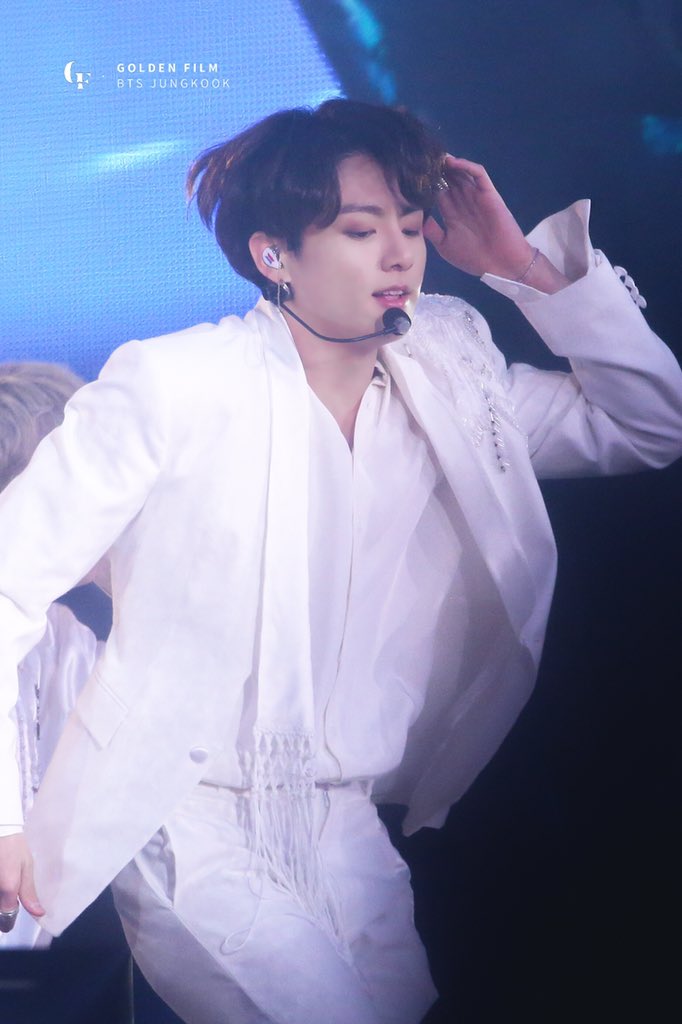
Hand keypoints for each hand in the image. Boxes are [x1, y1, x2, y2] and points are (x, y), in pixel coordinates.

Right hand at [0, 834, 43, 930]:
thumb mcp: (26, 866)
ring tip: (5, 880)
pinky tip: (2, 878)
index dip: (11, 919)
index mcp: (8, 887)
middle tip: (8, 898)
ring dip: (1, 900)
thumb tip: (39, 913)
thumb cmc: (13, 845)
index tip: (12, 916)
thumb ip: (29, 892)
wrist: (0, 829)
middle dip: (2, 912)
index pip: (7, 917)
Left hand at [423, 155, 534, 278]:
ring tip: (434, 156)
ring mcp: (476, 197)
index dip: (426, 184)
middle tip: (422, 158)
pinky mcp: (489, 194)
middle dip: (436, 169)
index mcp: (452, 214)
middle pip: (448, 179)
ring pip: (461, 173)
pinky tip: (453, 163)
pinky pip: (478, 174)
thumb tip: (419, 218)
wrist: (501, 264)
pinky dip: (466, 166)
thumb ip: (433, 231)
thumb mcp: (446, 246)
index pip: (437, 192)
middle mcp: (463, 202)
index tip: (412, 176)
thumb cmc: (474, 258)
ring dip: (448, 164)